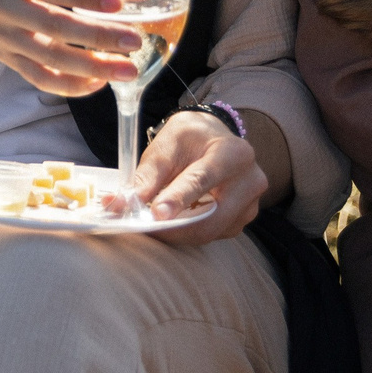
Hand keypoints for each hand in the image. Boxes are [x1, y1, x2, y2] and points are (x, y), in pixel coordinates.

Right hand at [0, 0, 142, 97]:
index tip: (118, 4)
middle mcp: (2, 6)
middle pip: (52, 25)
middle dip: (96, 36)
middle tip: (133, 41)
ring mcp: (3, 37)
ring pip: (48, 58)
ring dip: (91, 67)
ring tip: (127, 70)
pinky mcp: (8, 60)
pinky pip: (40, 78)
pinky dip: (70, 85)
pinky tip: (98, 82)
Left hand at [133, 112, 265, 245]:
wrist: (213, 138)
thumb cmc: (190, 139)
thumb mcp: (166, 145)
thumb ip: (146, 175)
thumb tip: (121, 205)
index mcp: (234, 153)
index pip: (202, 180)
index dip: (177, 199)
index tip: (155, 215)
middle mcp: (250, 181)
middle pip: (211, 218)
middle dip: (174, 228)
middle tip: (143, 227)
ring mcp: (250, 205)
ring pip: (210, 232)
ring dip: (178, 232)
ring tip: (154, 222)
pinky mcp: (241, 220)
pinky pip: (212, 234)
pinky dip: (188, 232)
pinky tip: (175, 220)